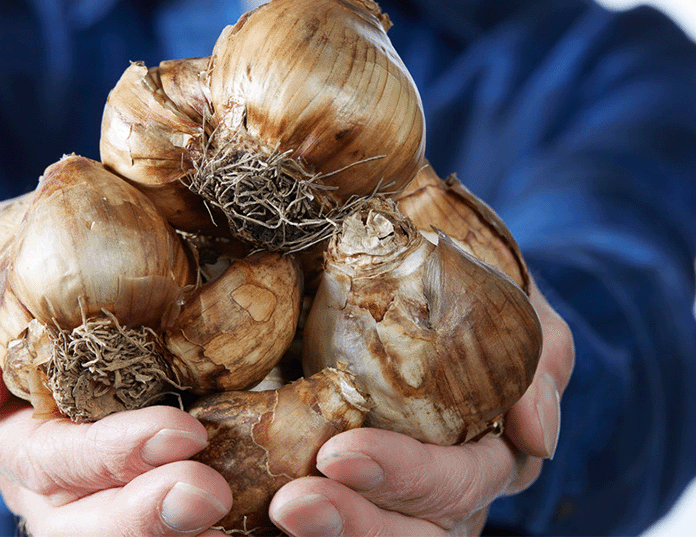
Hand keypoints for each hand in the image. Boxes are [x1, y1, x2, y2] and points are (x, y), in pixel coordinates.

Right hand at [0, 201, 232, 535]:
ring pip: (119, 525)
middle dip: (142, 513)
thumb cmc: (11, 265)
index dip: (107, 455)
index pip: (46, 460)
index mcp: (3, 428)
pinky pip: (161, 507)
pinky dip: (198, 519)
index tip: (180, 432)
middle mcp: (45, 470)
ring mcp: (91, 478)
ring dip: (172, 524)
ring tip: (228, 510)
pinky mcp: (139, 466)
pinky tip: (239, 513)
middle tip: (208, 492)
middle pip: (81, 519)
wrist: (47, 260)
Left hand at [268, 277, 573, 535]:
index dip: (407, 476)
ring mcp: (401, 496)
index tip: (340, 455)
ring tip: (279, 510)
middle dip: (357, 525)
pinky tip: (252, 514)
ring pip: (379, 534)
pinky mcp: (355, 486)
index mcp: (490, 451)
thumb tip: (536, 435)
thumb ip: (537, 356)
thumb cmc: (471, 290)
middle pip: (415, 532)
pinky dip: (292, 526)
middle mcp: (447, 489)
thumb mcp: (518, 308)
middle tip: (294, 504)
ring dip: (329, 530)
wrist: (422, 277)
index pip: (459, 482)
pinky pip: (338, 518)